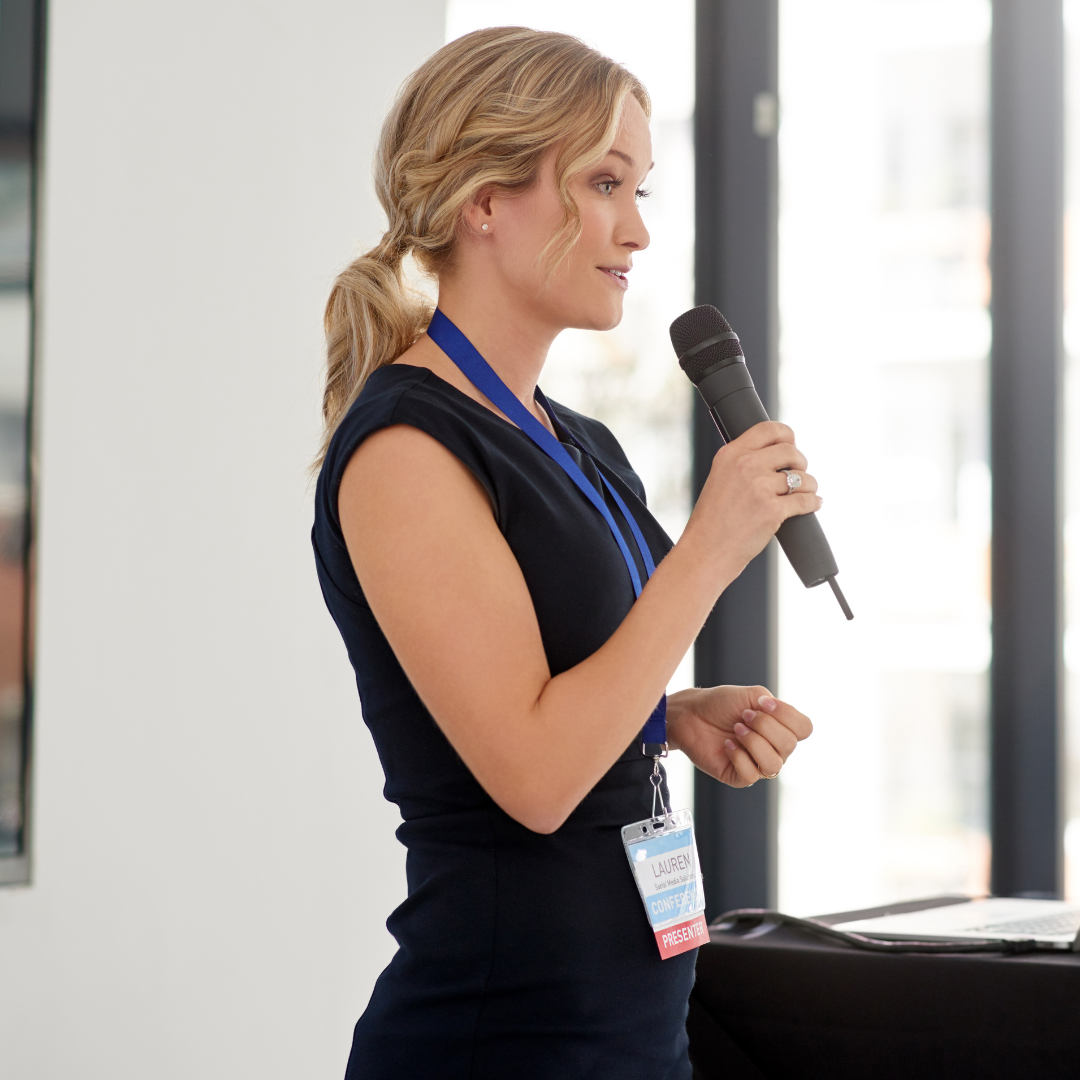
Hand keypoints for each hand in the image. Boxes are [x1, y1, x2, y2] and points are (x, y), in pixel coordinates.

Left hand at [665, 685, 812, 786]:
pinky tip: (727, 745)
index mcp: (781, 727)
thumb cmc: (720, 704)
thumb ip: (772, 704)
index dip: (787, 715)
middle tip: (743, 716)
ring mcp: (758, 764)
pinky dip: (738, 756)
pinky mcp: (739, 777)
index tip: (763, 703)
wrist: (691, 714)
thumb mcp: (751, 695)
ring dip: (753, 742)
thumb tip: (777, 718)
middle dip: (764, 726)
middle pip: (789, 744)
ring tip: (736, 730)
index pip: (805, 728)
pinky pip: (751, 775)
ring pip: (773, 764)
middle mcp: (774, 748)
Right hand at [681, 421, 821, 579]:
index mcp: (730, 454)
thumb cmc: (711, 521)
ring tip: (805, 493)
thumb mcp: (719, 479)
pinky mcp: (772, 510)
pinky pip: (806, 500)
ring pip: (803, 477)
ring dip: (809, 485)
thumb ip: (742, 463)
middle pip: (791, 451)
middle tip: (798, 474)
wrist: (705, 551)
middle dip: (800, 463)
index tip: (791, 444)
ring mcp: (760, 487)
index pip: (768, 429)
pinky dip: (813, 503)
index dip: (787, 435)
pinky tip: (813, 504)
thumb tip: (778, 456)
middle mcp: (745, 466)